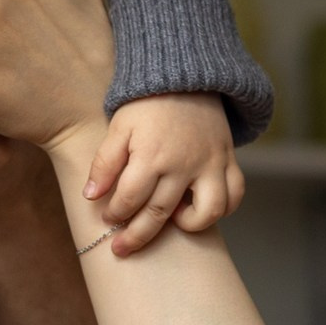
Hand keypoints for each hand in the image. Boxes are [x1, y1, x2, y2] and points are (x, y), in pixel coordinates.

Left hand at [86, 93, 244, 255]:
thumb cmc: (147, 104)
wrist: (185, 75)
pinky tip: (200, 209)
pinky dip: (223, 208)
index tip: (108, 219)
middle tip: (121, 248)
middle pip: (160, 214)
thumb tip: (90, 196)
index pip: (130, 199)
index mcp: (152, 155)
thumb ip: (104, 163)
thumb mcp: (119, 127)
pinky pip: (235, 195)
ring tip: (172, 223)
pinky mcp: (229, 160)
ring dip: (189, 226)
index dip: (115, 214)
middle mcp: (184, 164)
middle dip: (136, 236)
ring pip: (209, 212)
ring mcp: (211, 163)